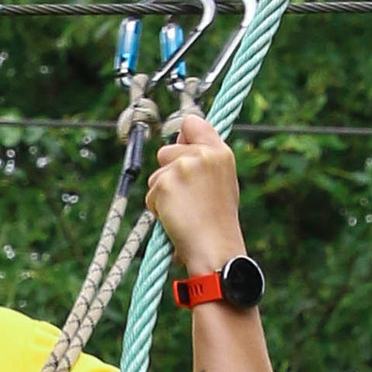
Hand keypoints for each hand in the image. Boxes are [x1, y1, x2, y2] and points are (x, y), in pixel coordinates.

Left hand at [147, 96, 247, 273]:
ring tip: (184, 211)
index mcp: (220, 152)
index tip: (181, 152)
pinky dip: (158, 208)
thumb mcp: (221, 182)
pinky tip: (176, 219)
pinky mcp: (165, 183)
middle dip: (169, 173)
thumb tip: (179, 135)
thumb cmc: (218, 222)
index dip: (182, 136)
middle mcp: (202, 154)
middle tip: (188, 199)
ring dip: (162, 193)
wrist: (215, 249)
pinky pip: (150, 194)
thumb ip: (203, 159)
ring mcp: (182, 167)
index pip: (192, 122)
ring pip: (156, 174)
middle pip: (166, 151)